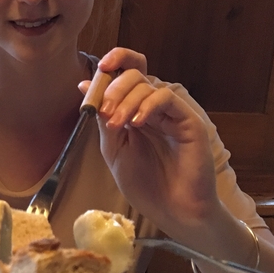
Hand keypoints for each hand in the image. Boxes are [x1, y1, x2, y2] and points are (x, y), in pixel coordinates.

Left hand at [80, 48, 220, 235]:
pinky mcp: (188, 120)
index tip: (99, 68)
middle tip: (104, 111)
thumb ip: (102, 117)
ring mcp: (172, 113)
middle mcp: (154, 107)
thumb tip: (85, 84)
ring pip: (148, 84)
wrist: (172, 210)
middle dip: (113, 87)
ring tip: (116, 125)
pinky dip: (147, 105)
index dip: (115, 62)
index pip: (127, 73)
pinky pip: (167, 98)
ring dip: (125, 100)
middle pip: (135, 74)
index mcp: (135, 111)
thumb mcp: (114, 148)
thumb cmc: (144, 184)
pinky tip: (136, 123)